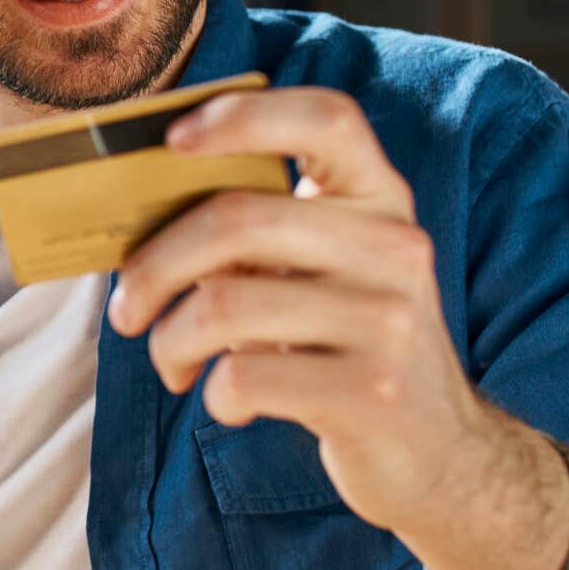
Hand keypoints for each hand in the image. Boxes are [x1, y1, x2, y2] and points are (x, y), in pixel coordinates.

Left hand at [104, 87, 508, 536]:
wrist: (441, 455)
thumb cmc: (346, 349)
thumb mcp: (324, 275)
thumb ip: (262, 232)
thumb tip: (144, 211)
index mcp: (381, 200)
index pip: (327, 118)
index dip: (244, 115)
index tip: (172, 141)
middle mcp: (395, 247)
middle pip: (237, 218)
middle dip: (153, 267)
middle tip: (127, 309)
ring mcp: (389, 319)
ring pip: (223, 305)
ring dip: (169, 342)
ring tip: (173, 364)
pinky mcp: (372, 392)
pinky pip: (242, 377)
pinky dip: (212, 395)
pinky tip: (228, 403)